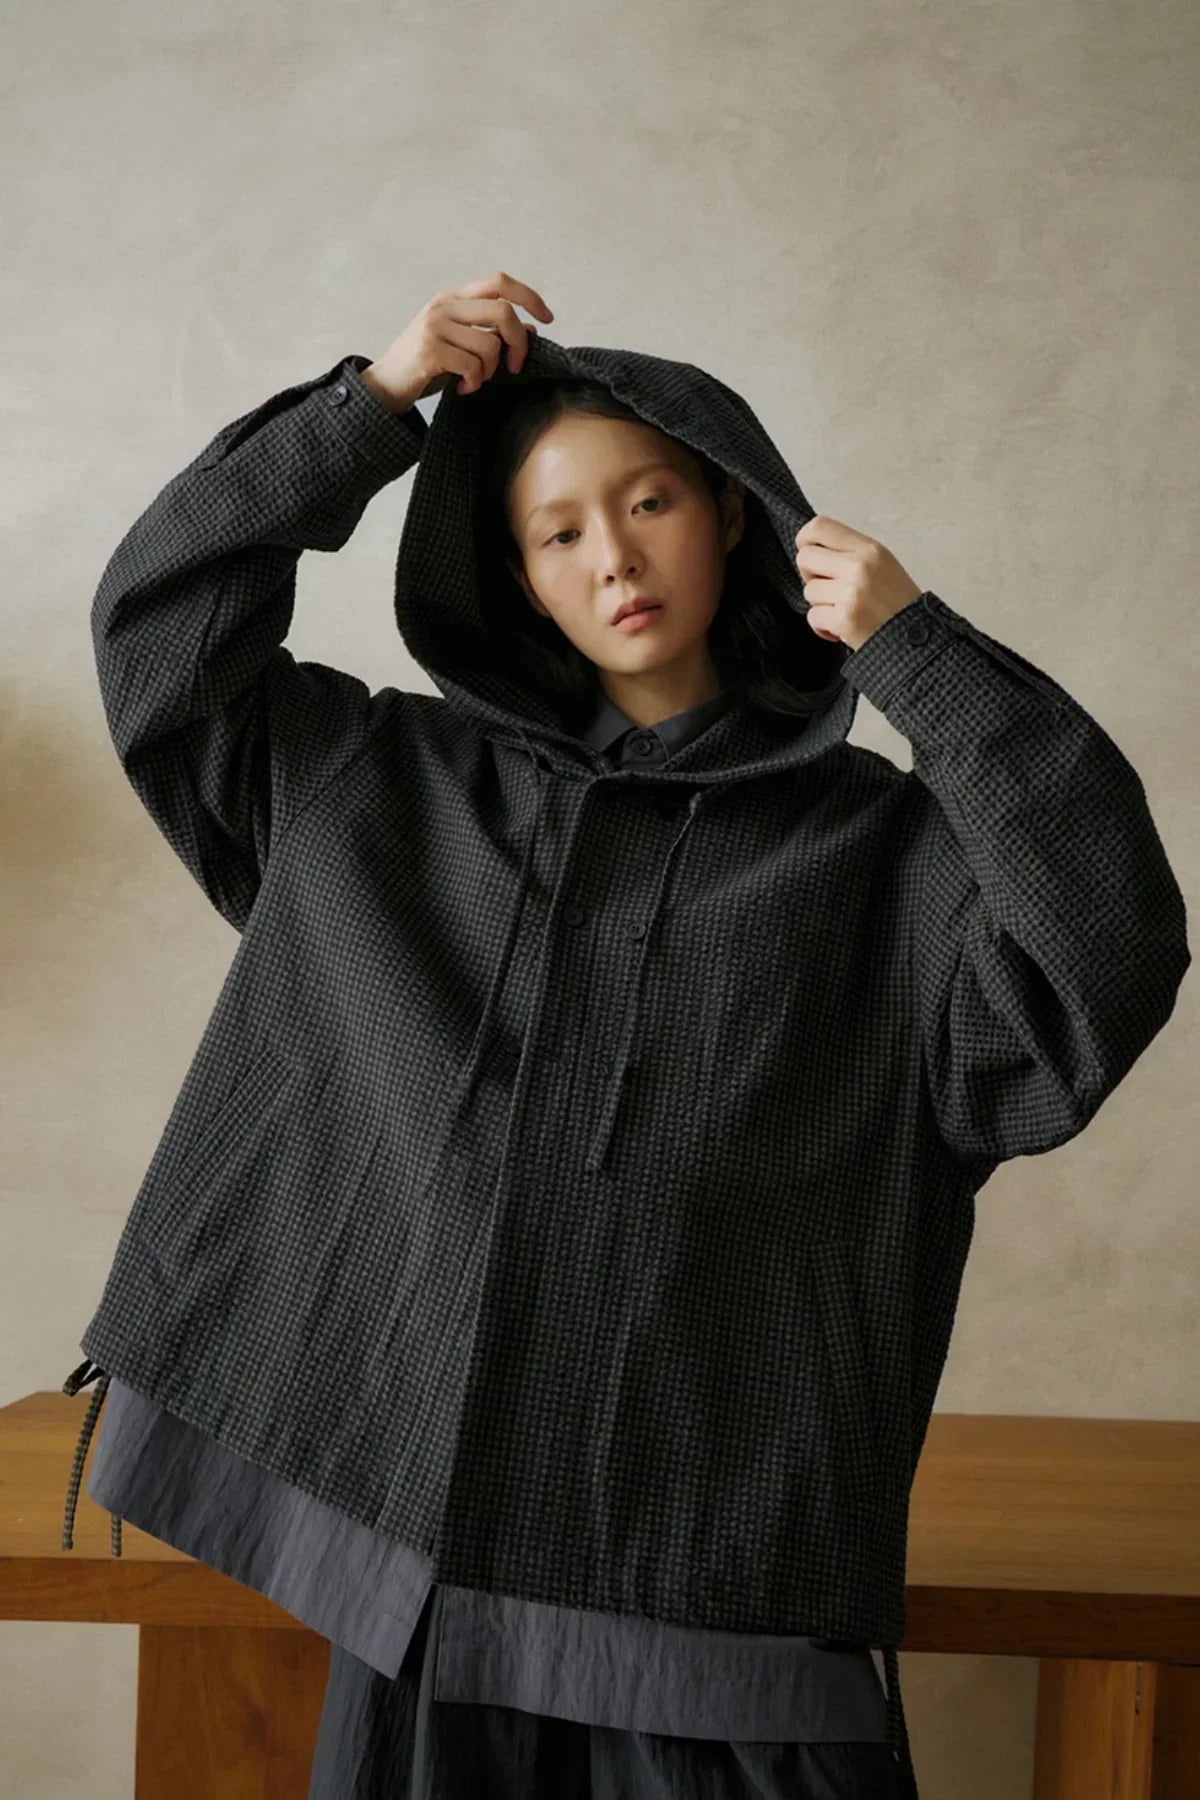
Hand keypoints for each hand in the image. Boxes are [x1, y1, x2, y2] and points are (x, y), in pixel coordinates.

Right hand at [360, 271, 555, 413]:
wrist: (385, 385)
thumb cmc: (427, 365)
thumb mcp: (461, 343)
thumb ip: (490, 332)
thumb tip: (532, 330)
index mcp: (454, 297)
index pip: (499, 281)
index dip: (529, 297)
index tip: (547, 318)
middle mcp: (444, 305)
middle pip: (503, 311)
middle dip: (518, 343)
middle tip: (514, 367)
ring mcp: (434, 326)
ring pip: (490, 344)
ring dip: (491, 370)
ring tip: (476, 379)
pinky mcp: (429, 351)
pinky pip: (472, 366)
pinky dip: (475, 383)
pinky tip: (463, 388)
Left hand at [793, 516, 922, 650]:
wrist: (915, 638)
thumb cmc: (898, 604)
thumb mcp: (882, 564)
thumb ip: (850, 553)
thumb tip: (813, 551)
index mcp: (869, 549)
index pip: (819, 527)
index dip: (804, 540)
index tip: (810, 556)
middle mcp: (860, 566)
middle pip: (805, 557)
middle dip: (809, 575)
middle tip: (828, 589)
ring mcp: (851, 592)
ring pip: (808, 590)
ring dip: (821, 604)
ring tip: (843, 611)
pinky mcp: (844, 618)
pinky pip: (813, 616)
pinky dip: (823, 627)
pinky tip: (841, 629)